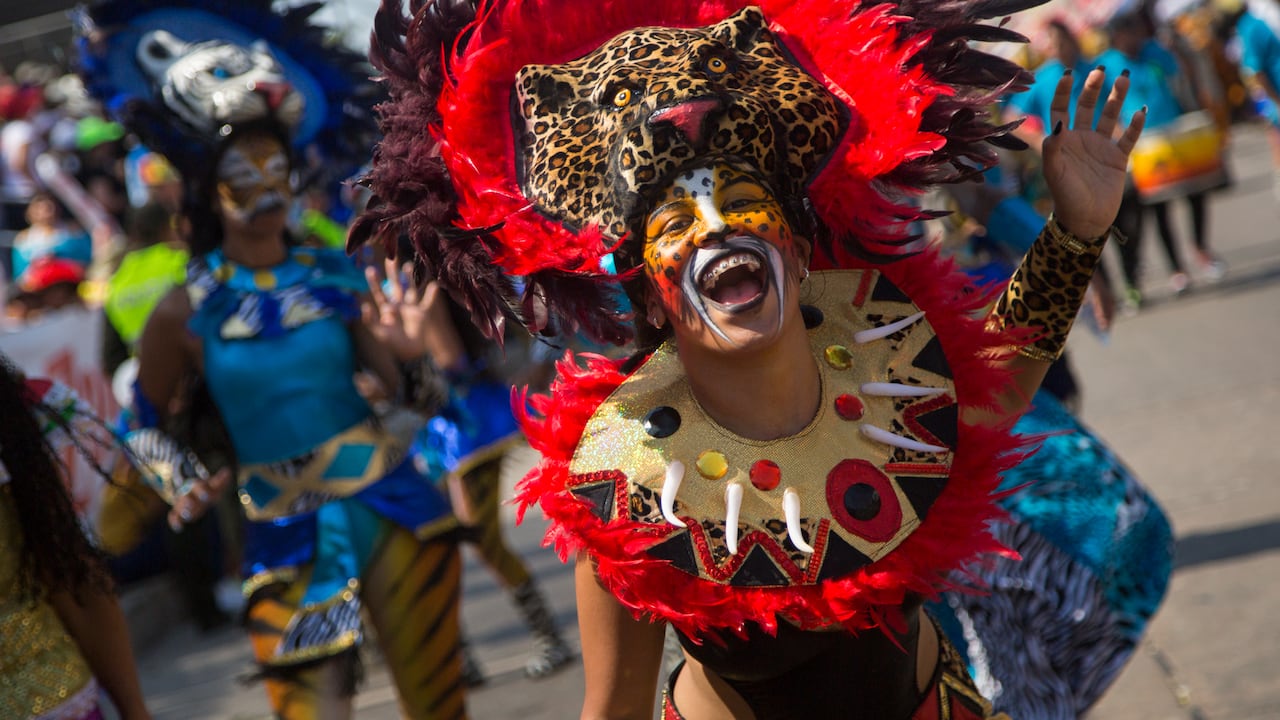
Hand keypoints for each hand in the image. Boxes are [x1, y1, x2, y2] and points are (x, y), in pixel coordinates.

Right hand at [168, 467, 232, 531]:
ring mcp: (182, 502)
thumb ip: (221, 480)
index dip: (202, 492)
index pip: (198, 487)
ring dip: (182, 510)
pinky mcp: (177, 511)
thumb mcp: (213, 485)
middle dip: (188, 501)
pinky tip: (178, 528)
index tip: (206, 497)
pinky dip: (174, 521)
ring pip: (180, 506)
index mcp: (197, 486)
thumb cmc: (206, 489)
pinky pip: (173, 516)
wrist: (190, 491)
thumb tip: (228, 471)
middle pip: (187, 497)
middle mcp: (189, 494)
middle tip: (190, 505)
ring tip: (186, 515)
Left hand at [364, 258, 465, 367]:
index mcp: (386, 310)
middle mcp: (398, 306)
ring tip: (408, 265)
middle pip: (395, 286)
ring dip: (410, 278)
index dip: (374, 282)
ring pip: (410, 289)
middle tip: (390, 259)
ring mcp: (410, 308)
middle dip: (392, 273)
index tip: (370, 269)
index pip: (379, 293)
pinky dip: (431, 294)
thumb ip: (371, 321)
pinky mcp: (422, 314)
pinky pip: (427, 301)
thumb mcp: (379, 333)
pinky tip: (434, 284)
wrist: (411, 353)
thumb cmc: (393, 345)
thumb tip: (364, 306)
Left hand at [1043, 67, 1145, 239]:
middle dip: (1093, 87)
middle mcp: (1081, 139)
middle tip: (1101, 68)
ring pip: (1110, 116)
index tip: (1068, 73)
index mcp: (1062, 140)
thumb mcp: (1054, 172)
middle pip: (1087, 106)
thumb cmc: (1065, 196)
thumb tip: (1059, 122)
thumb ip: (1053, 147)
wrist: (1085, 220)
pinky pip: (1128, 137)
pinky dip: (1135, 125)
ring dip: (1117, 97)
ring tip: (1124, 77)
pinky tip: (1139, 111)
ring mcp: (1100, 147)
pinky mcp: (1117, 158)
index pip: (1061, 109)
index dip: (1063, 91)